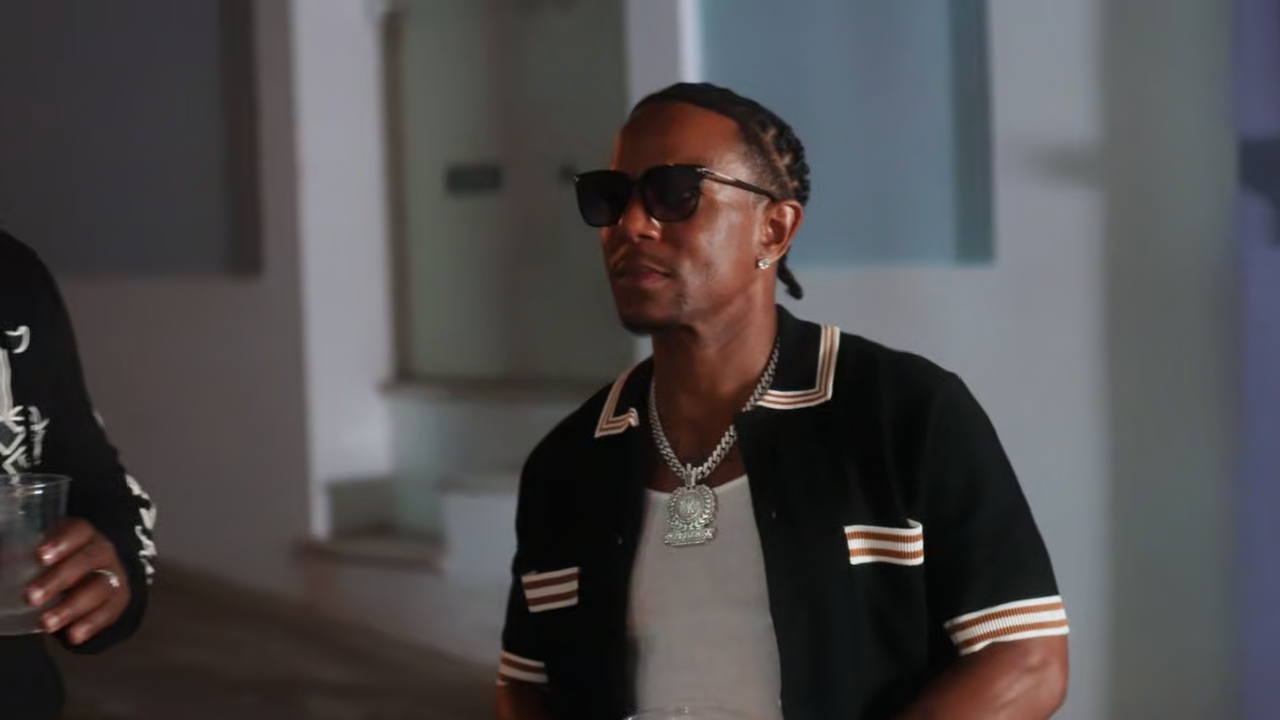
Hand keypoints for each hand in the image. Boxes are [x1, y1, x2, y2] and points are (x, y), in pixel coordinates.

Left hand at [24, 518, 130, 644]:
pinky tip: (73, 636)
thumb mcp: (42, 554)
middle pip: (87, 560)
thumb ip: (19, 559)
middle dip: (58, 579)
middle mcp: (102, 552)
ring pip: (99, 587)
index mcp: (81, 535)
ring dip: (71, 607)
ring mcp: (113, 576)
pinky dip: (90, 624)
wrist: (95, 576)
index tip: (39, 557)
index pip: (78, 531)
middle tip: (31, 597)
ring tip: (46, 624)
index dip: (61, 542)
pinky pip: (107, 613)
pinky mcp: (117, 601)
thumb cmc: (59, 562)